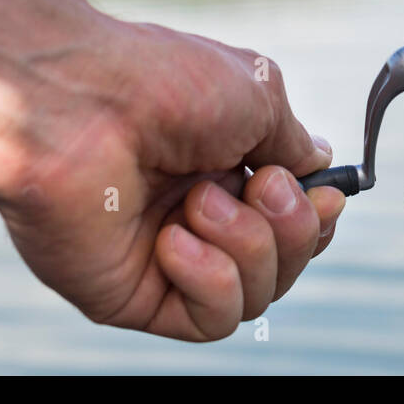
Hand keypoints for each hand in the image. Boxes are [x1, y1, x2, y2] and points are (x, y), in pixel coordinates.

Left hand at [0, 11, 344, 341]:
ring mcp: (168, 257)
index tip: (328, 196)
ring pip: (258, 295)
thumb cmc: (159, 83)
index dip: (319, 217)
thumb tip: (319, 171)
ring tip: (197, 200)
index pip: (293, 219)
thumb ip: (295, 145)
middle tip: (263, 187)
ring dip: (246, 245)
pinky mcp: (136, 295)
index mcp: (224, 164)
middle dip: (293, 229)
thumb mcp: (258, 95)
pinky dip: (209, 280)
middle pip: (288, 262)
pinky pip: (211, 320)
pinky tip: (175, 238)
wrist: (76, 100)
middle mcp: (199, 213)